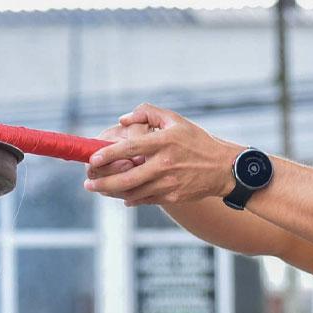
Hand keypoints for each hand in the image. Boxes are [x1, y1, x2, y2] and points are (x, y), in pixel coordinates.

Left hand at [84, 103, 239, 205]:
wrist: (224, 168)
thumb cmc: (197, 141)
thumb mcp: (175, 120)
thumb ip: (147, 112)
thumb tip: (122, 120)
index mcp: (163, 142)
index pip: (129, 148)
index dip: (108, 154)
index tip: (92, 159)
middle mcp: (164, 163)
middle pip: (126, 177)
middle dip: (103, 182)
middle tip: (88, 183)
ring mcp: (168, 182)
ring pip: (133, 191)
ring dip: (113, 192)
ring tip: (99, 189)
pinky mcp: (172, 196)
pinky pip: (145, 199)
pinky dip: (131, 199)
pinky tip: (122, 196)